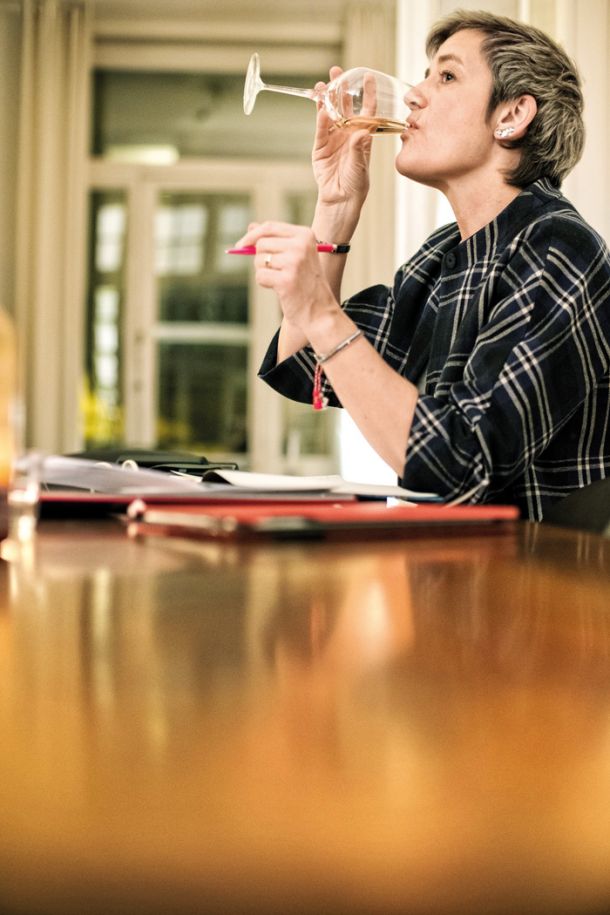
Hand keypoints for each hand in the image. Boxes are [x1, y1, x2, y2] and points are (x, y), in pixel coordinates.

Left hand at [234, 221, 340, 336]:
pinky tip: (280, 288)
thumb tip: (251, 226)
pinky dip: (265, 283)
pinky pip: (260, 276)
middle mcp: (301, 245)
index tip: (240, 245)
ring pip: (259, 260)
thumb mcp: (295, 255)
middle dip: (260, 258)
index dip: (252, 236)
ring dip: (264, 272)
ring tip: (280, 279)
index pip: (270, 227)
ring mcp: (294, 262)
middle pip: (262, 243)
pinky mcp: (286, 280)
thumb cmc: (305, 281)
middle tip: (273, 270)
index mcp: (305, 235)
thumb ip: (274, 239)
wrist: (319, 310)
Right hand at [312, 66, 372, 208]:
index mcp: (363, 134)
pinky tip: (320, 108)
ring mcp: (333, 138)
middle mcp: (348, 133)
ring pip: (329, 114)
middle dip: (341, 88)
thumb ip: (359, 148)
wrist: (341, 198)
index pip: (367, 109)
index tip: (367, 76)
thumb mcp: (361, 165)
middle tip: (336, 71)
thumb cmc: (356, 183)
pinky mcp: (320, 147)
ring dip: (326, 100)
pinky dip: (320, 119)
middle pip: (345, 106)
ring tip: (322, 86)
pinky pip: (320, 130)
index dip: (367, 93)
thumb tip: (361, 132)